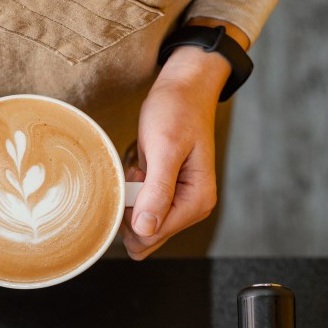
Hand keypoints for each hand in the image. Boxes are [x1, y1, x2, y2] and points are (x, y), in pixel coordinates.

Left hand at [123, 18, 248, 259]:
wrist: (184, 89)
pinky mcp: (168, 194)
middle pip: (146, 237)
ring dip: (131, 200)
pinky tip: (141, 169)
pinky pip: (141, 210)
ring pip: (141, 226)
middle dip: (131, 210)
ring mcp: (180, 203)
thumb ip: (157, 190)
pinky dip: (133, 193)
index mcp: (197, 202)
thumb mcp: (164, 147)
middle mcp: (192, 208)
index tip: (132, 180)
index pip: (152, 235)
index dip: (130, 215)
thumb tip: (145, 229)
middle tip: (136, 174)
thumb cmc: (177, 111)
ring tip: (141, 168)